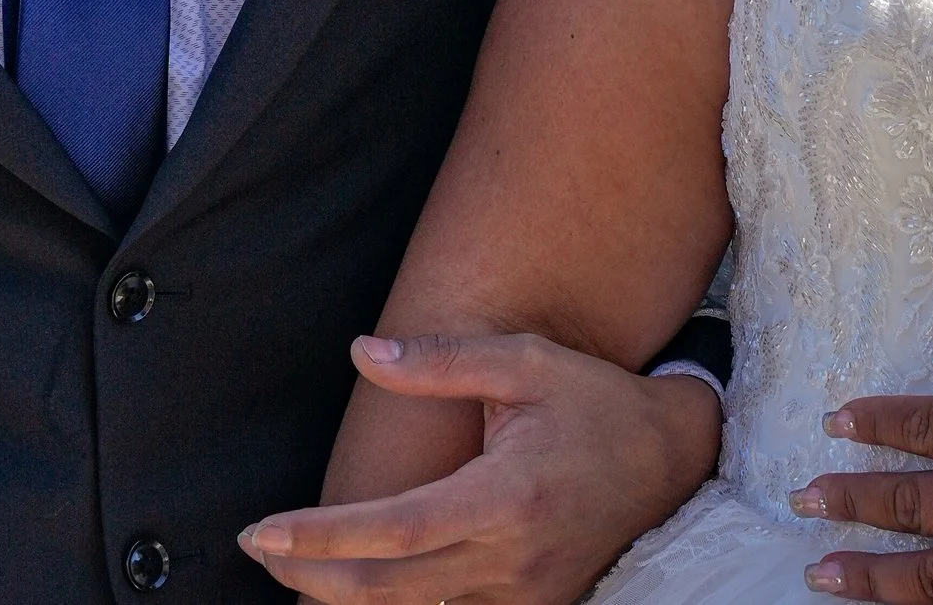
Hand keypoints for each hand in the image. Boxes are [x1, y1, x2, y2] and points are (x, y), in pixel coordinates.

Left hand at [243, 331, 721, 604]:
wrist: (672, 459)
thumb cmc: (593, 401)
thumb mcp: (524, 361)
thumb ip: (441, 361)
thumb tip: (362, 352)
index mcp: (506, 496)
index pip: (393, 531)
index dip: (322, 538)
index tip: (262, 532)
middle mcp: (512, 559)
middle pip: (390, 590)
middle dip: (314, 577)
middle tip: (260, 553)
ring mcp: (525, 595)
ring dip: (348, 600)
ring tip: (295, 574)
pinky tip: (362, 589)